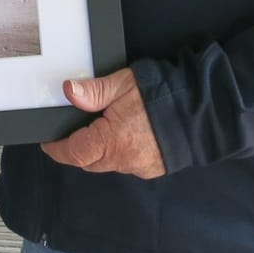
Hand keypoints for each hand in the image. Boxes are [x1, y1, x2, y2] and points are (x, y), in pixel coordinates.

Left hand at [40, 68, 165, 178]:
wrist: (205, 110)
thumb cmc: (165, 96)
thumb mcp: (124, 84)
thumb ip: (95, 91)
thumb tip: (69, 91)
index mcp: (112, 141)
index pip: (73, 153)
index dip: (56, 149)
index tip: (48, 142)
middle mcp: (124, 160)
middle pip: (89, 161)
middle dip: (76, 149)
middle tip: (71, 131)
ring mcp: (140, 167)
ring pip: (108, 163)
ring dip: (99, 150)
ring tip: (100, 127)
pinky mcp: (153, 168)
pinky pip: (126, 163)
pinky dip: (119, 151)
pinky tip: (125, 134)